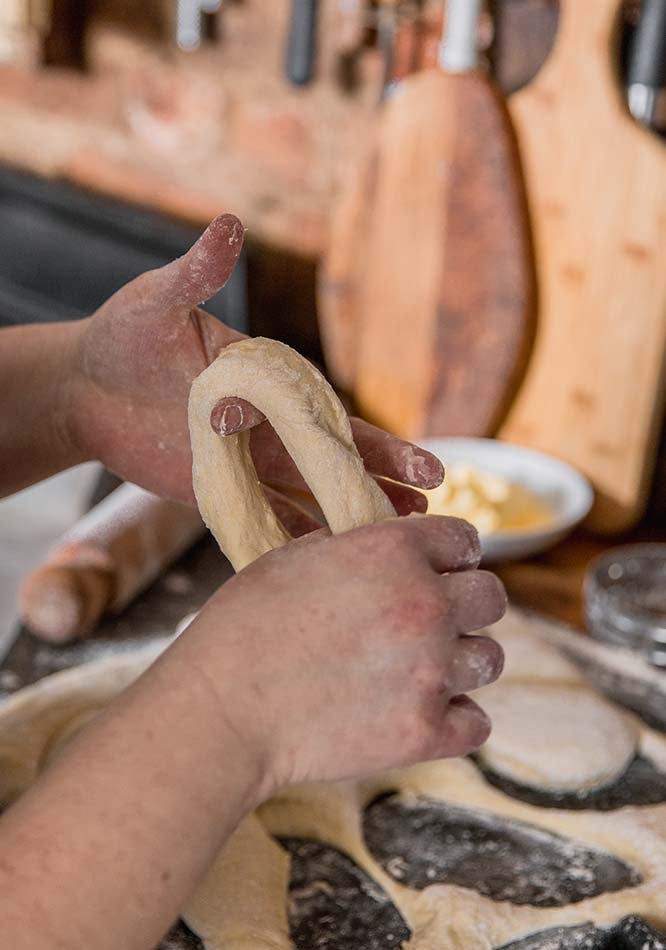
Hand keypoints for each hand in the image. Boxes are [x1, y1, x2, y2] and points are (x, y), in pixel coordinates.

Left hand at [66, 215, 442, 524]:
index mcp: (272, 383)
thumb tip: (230, 222)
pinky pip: (262, 520)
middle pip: (337, 461)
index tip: (427, 468)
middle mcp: (269, 425)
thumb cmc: (125, 334)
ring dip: (349, 516)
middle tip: (433, 509)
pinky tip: (324, 564)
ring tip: (394, 538)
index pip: (337, 417)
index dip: (382, 445)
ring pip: (310, 495)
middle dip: (383, 483)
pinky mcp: (216, 491)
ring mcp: (245, 462)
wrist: (83, 386)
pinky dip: (292, 540)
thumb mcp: (160, 300)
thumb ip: (199, 272)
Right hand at [182, 514, 505, 792]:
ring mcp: (431, 672)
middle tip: (431, 624)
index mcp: (394, 552)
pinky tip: (423, 713)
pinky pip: (477, 722)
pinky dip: (455, 720)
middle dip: (467, 606)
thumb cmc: (243, 627)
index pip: (464, 539)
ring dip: (461, 662)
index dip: (452, 555)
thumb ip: (351, 548)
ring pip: (489, 659)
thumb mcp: (293, 558)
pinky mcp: (425, 732)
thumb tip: (379, 549)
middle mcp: (425, 605)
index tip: (441, 572)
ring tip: (420, 671)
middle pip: (492, 597)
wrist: (222, 710)